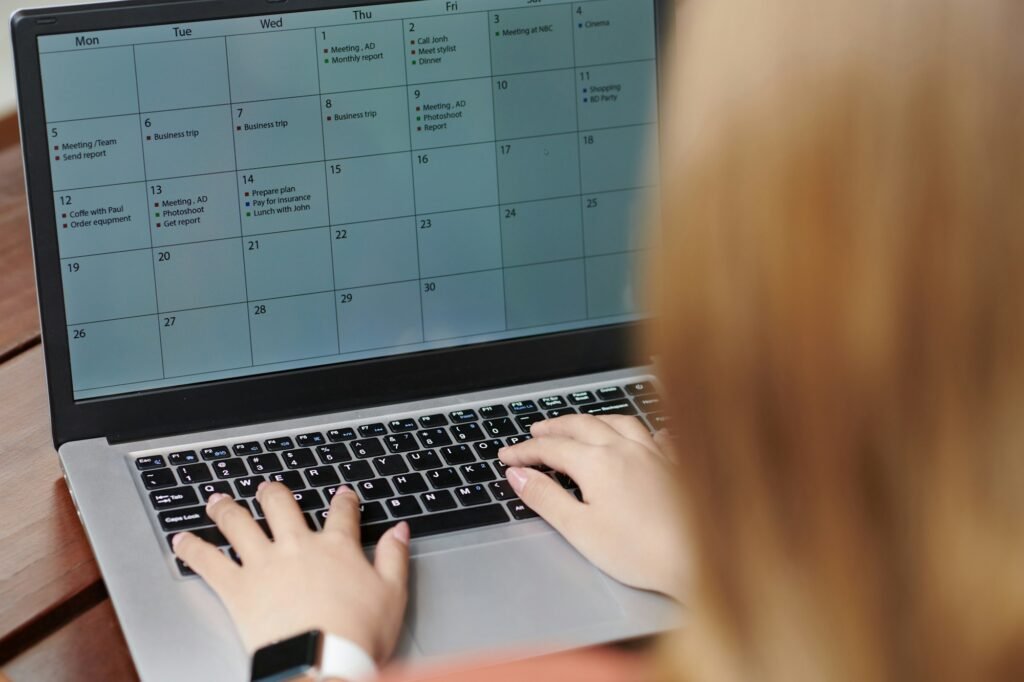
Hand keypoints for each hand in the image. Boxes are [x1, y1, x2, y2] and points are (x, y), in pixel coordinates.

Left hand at [172, 483, 409, 661]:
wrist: (321, 662)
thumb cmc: (357, 634)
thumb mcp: (392, 593)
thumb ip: (394, 557)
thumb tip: (400, 531)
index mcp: (336, 547)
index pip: (342, 513)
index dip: (343, 500)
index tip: (342, 495)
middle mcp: (297, 546)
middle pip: (281, 506)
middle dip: (273, 494)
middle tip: (266, 488)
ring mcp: (264, 564)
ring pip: (240, 524)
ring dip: (226, 509)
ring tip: (216, 500)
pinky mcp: (238, 588)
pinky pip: (209, 562)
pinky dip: (192, 549)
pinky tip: (180, 539)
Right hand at [499, 415, 688, 600]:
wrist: (698, 559)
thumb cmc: (640, 551)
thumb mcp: (579, 529)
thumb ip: (546, 498)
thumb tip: (519, 476)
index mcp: (597, 462)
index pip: (550, 448)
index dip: (524, 451)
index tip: (507, 457)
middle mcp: (625, 448)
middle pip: (581, 425)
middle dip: (554, 427)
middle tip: (535, 431)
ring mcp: (653, 453)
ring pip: (617, 421)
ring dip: (592, 420)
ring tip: (579, 425)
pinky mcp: (675, 466)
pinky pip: (656, 435)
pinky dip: (642, 431)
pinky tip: (645, 434)